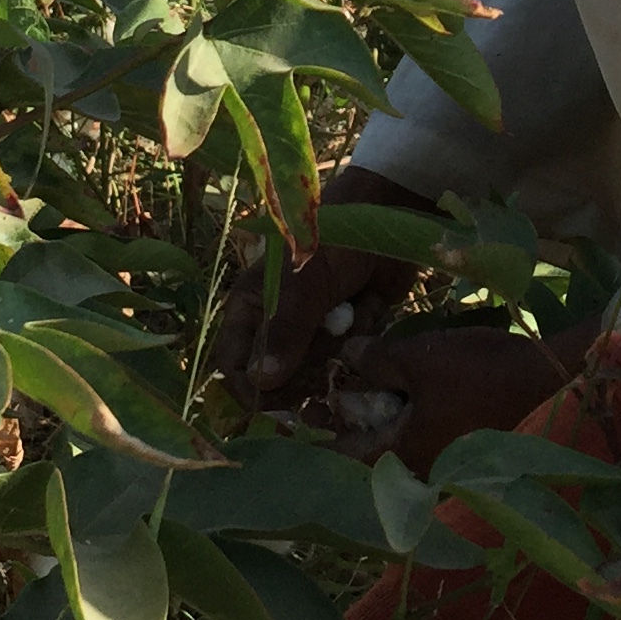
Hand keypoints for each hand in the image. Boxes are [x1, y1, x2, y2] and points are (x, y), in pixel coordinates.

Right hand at [213, 165, 432, 413]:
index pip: (234, 365)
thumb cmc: (332, 241)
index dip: (251, 388)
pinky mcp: (344, 334)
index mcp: (250, 309)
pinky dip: (358, 341)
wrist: (386, 219)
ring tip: (347, 318)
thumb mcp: (303, 284)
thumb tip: (261, 382)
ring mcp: (310, 331)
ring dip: (333, 354)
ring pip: (313, 374)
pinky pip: (344, 361)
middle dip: (302, 374)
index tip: (280, 400)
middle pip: (276, 379)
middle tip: (325, 356)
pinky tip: (367, 308)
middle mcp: (275, 325)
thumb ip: (283, 332)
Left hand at [324, 317, 597, 473]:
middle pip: (365, 451)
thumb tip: (347, 354)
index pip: (340, 457)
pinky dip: (400, 413)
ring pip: (393, 441)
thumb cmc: (482, 373)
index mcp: (402, 456)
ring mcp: (444, 461)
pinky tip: (395, 387)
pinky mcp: (464, 446)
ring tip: (348, 385)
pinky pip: (418, 434)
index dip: (312, 437)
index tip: (289, 417)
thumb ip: (375, 359)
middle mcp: (420, 470)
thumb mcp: (419, 357)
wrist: (554, 381)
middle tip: (313, 397)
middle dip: (340, 424)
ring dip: (371, 416)